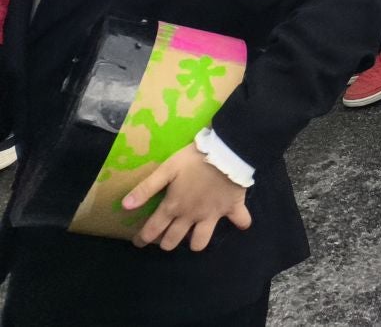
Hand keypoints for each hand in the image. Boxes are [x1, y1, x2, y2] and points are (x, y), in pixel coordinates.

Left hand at [123, 144, 251, 251]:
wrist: (228, 152)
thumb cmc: (195, 159)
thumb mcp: (167, 169)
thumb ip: (146, 188)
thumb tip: (124, 206)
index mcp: (173, 207)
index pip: (153, 229)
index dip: (143, 238)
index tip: (138, 242)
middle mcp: (191, 216)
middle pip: (174, 240)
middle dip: (166, 243)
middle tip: (164, 240)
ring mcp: (212, 215)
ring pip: (202, 241)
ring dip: (196, 243)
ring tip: (194, 236)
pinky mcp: (232, 208)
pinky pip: (240, 221)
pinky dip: (241, 223)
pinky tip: (240, 223)